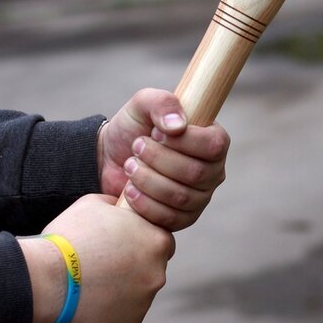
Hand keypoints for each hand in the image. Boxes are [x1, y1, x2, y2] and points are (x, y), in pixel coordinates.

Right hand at [19, 194, 175, 322]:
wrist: (47, 280)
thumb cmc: (70, 238)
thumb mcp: (95, 204)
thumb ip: (117, 208)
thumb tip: (119, 208)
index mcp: (157, 241)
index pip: (159, 239)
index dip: (140, 239)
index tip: (120, 243)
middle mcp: (158, 273)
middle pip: (151, 267)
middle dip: (133, 265)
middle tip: (104, 263)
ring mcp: (144, 302)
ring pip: (137, 292)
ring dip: (121, 288)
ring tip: (91, 283)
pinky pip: (124, 313)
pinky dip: (111, 308)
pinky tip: (89, 300)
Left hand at [97, 88, 228, 230]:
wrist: (109, 158)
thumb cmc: (133, 127)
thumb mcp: (143, 104)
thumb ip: (162, 103)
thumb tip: (178, 125)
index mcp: (213, 141)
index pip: (214, 145)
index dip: (183, 141)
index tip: (155, 132)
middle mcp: (213, 170)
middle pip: (195, 173)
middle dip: (158, 159)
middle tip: (136, 147)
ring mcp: (200, 197)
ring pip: (180, 196)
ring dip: (148, 180)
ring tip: (130, 166)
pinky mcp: (182, 219)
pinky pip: (170, 218)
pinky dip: (145, 204)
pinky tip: (130, 189)